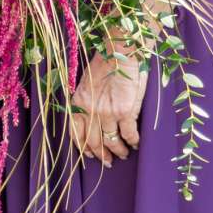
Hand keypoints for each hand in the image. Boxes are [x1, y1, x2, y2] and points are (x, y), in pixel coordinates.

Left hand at [67, 49, 148, 164]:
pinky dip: (132, 142)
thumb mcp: (87, 82)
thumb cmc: (106, 62)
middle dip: (101, 154)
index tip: (90, 154)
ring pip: (112, 141)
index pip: (76, 133)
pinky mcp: (125, 112)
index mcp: (79, 103)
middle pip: (94, 141)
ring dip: (118, 151)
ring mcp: (108, 113)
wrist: (121, 51)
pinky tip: (135, 144)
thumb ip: (87, 100)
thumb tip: (91, 116)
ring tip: (123, 154)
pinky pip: (129, 134)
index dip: (83, 147)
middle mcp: (91, 111)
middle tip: (108, 161)